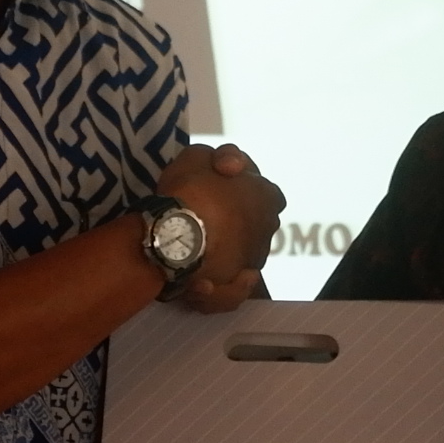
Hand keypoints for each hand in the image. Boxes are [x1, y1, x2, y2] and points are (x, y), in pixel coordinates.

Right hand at [154, 142, 283, 291]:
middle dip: (235, 218)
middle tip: (205, 215)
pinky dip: (222, 284)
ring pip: (241, 252)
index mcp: (269, 196)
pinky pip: (230, 286)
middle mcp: (269, 229)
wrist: (174, 238)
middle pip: (253, 222)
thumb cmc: (189, 192)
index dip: (240, 187)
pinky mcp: (234, 287)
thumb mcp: (198, 155)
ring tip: (198, 247)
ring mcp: (254, 259)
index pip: (263, 190)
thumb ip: (221, 156)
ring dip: (226, 249)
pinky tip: (206, 281)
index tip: (217, 188)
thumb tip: (232, 167)